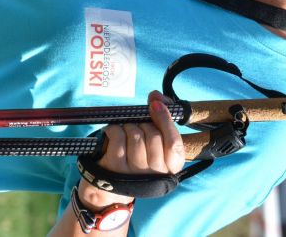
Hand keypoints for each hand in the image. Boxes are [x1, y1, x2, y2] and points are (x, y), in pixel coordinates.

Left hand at [77, 90, 185, 208]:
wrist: (110, 189)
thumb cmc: (138, 158)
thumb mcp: (155, 145)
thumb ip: (161, 119)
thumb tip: (156, 96)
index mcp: (171, 167)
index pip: (174, 143)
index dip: (165, 120)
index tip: (155, 103)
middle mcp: (156, 173)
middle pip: (153, 135)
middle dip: (144, 123)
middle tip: (138, 125)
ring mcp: (135, 171)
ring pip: (135, 134)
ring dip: (129, 126)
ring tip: (126, 132)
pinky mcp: (115, 167)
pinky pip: (118, 135)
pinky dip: (113, 129)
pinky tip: (113, 134)